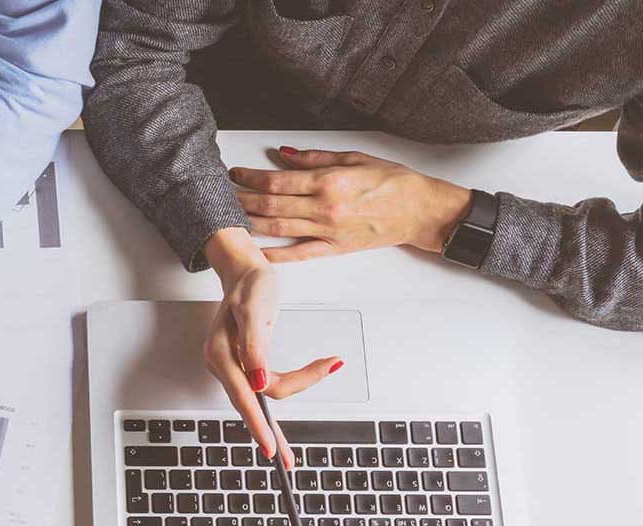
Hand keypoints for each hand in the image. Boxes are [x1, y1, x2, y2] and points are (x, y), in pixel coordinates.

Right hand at [201, 228, 343, 464]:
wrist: (245, 272)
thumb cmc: (251, 286)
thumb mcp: (254, 310)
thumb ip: (255, 346)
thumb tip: (258, 382)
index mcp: (221, 354)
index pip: (245, 394)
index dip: (258, 422)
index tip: (269, 447)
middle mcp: (222, 364)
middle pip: (251, 403)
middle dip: (270, 431)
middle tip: (286, 460)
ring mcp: (232, 366)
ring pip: (261, 396)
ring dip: (288, 401)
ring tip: (303, 422)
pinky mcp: (243, 364)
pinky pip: (264, 386)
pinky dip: (288, 387)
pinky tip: (307, 382)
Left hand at [229, 147, 472, 262]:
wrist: (420, 210)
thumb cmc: (393, 182)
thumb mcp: (354, 158)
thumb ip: (316, 158)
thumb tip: (284, 154)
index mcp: (328, 182)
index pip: (277, 180)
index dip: (250, 177)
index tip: (234, 173)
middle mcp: (324, 208)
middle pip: (270, 204)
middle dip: (242, 198)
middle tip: (222, 193)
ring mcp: (328, 231)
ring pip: (278, 228)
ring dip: (250, 222)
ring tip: (230, 216)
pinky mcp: (334, 249)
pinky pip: (299, 254)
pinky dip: (275, 255)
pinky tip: (256, 252)